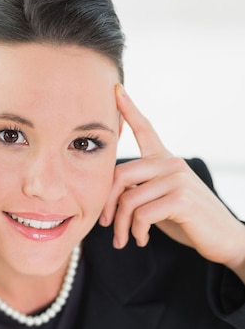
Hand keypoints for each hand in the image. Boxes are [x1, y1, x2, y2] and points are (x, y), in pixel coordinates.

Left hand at [100, 85, 244, 280]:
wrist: (222, 238)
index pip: (145, 128)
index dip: (128, 109)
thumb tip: (112, 191)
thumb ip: (141, 188)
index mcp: (165, 160)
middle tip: (106, 225)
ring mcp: (177, 178)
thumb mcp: (161, 199)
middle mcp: (171, 163)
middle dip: (108, 204)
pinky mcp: (181, 198)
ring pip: (128, 199)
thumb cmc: (187, 220)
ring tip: (125, 239)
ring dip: (121, 225)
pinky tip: (142, 239)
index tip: (115, 89)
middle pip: (119, 174)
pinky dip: (137, 231)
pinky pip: (142, 214)